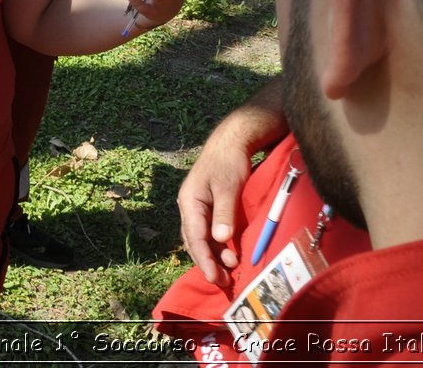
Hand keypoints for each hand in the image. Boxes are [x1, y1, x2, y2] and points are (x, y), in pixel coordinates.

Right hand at [177, 80, 286, 285]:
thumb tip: (221, 239)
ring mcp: (198, 207)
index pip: (194, 236)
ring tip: (228, 271)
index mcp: (189, 201)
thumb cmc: (229, 161)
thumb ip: (224, 212)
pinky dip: (217, 246)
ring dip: (213, 255)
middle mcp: (190, 207)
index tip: (214, 277)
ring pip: (202, 238)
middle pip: (195, 241)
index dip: (204, 259)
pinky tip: (228, 254)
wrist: (233, 141)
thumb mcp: (228, 185)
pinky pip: (209, 232)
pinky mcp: (209, 207)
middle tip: (222, 281)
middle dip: (207, 262)